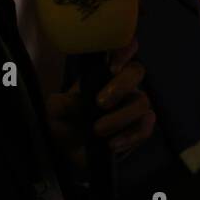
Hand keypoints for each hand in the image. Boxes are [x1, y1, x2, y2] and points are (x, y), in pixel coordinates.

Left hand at [46, 39, 155, 173]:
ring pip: (143, 102)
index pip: (121, 48)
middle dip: (121, 85)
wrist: (71, 152)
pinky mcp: (140, 128)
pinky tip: (113, 144)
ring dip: (120, 117)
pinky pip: (146, 128)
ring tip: (98, 131)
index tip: (112, 66)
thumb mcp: (54, 112)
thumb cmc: (64, 122)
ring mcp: (134, 105)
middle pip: (136, 71)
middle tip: (100, 103)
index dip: (124, 49)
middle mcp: (123, 83)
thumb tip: (73, 102)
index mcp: (102, 71)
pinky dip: (130, 136)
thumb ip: (60, 104)